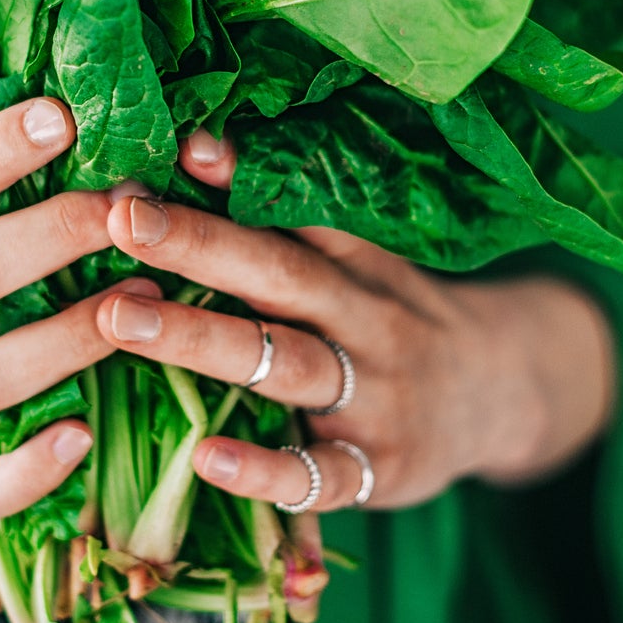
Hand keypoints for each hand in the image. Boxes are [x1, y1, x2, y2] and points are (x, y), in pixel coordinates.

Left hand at [90, 130, 615, 511]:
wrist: (502, 397)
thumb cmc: (392, 319)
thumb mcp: (358, 264)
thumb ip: (283, 220)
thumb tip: (192, 146)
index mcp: (358, 264)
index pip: (297, 213)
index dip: (239, 179)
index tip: (176, 147)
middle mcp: (368, 321)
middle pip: (281, 276)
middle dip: (199, 245)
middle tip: (121, 219)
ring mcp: (376, 398)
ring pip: (286, 365)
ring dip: (202, 339)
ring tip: (119, 317)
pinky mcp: (378, 471)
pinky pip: (318, 476)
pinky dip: (264, 470)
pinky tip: (205, 457)